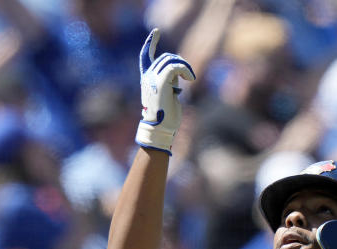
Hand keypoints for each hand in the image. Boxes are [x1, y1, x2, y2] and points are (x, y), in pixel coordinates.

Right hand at [136, 28, 194, 154]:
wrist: (161, 128)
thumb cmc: (167, 116)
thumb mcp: (168, 94)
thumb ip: (170, 80)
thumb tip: (179, 69)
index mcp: (147, 79)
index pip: (145, 55)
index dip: (150, 43)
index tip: (156, 31)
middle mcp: (148, 76)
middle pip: (165, 57)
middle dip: (180, 62)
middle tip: (189, 76)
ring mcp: (153, 78)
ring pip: (171, 60)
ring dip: (185, 67)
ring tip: (190, 78)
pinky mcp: (161, 82)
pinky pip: (175, 67)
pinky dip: (186, 70)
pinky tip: (191, 80)